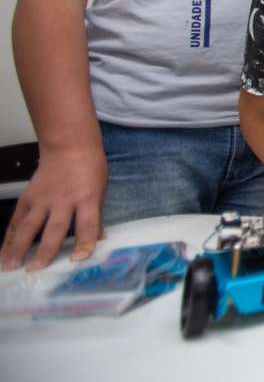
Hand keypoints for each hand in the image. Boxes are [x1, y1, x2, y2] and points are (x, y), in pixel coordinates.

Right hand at [1, 146, 107, 270]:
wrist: (70, 146)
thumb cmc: (90, 169)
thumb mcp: (101, 190)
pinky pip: (16, 219)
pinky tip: (3, 252)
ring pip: (29, 226)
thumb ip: (97, 216)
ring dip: (19, 247)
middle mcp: (64, 200)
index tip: (79, 258)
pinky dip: (8, 237)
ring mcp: (43, 199)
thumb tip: (99, 239)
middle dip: (45, 250)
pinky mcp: (28, 197)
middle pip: (55, 228)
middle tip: (36, 269)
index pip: (88, 223)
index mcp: (88, 198)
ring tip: (11, 266)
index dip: (85, 242)